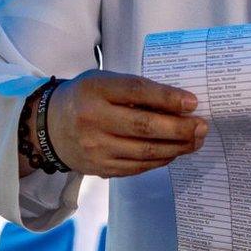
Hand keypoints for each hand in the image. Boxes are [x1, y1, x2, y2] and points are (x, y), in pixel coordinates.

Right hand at [29, 70, 207, 177]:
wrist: (48, 128)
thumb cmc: (85, 98)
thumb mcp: (103, 82)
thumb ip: (134, 91)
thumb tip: (179, 104)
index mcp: (95, 90)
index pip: (137, 92)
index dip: (168, 98)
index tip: (192, 102)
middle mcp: (93, 119)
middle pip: (145, 126)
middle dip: (180, 128)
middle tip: (202, 126)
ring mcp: (96, 148)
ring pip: (145, 151)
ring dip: (177, 147)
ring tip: (195, 141)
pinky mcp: (101, 168)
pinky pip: (138, 166)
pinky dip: (160, 159)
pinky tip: (175, 152)